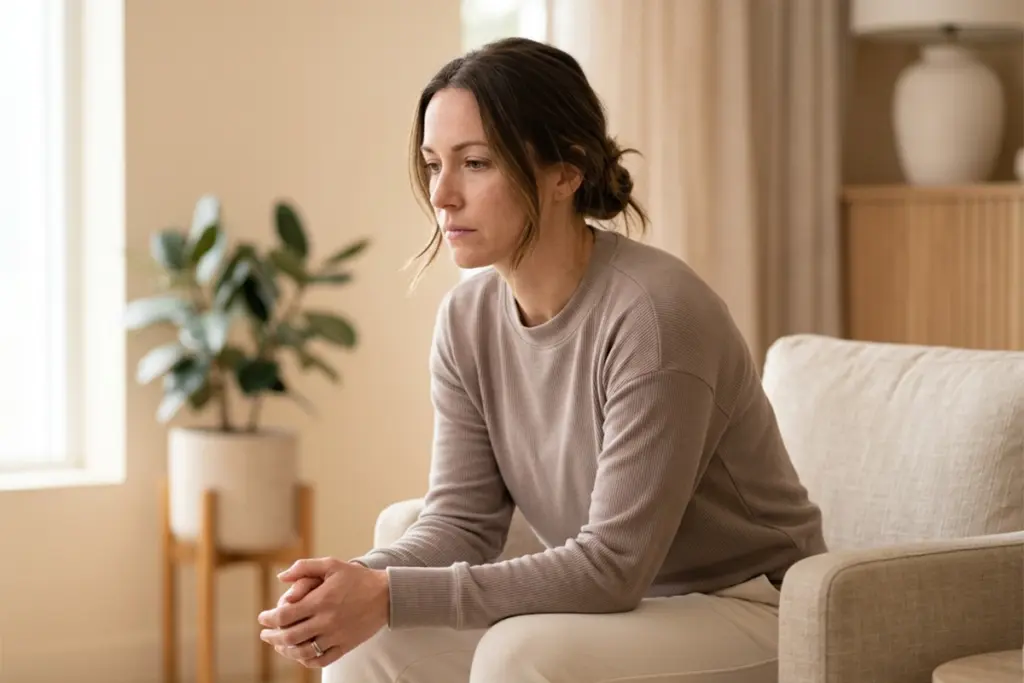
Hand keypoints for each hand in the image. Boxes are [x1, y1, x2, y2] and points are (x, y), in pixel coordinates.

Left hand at [258, 558, 389, 667]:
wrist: (386, 594)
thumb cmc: (357, 577)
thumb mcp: (331, 564)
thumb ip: (304, 567)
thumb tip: (281, 577)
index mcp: (320, 600)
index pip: (285, 615)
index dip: (269, 619)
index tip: (263, 618)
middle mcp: (326, 620)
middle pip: (290, 636)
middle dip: (272, 636)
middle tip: (265, 634)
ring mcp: (336, 635)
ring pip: (303, 652)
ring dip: (286, 650)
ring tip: (279, 645)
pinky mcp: (345, 646)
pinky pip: (321, 660)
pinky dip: (306, 661)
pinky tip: (300, 655)